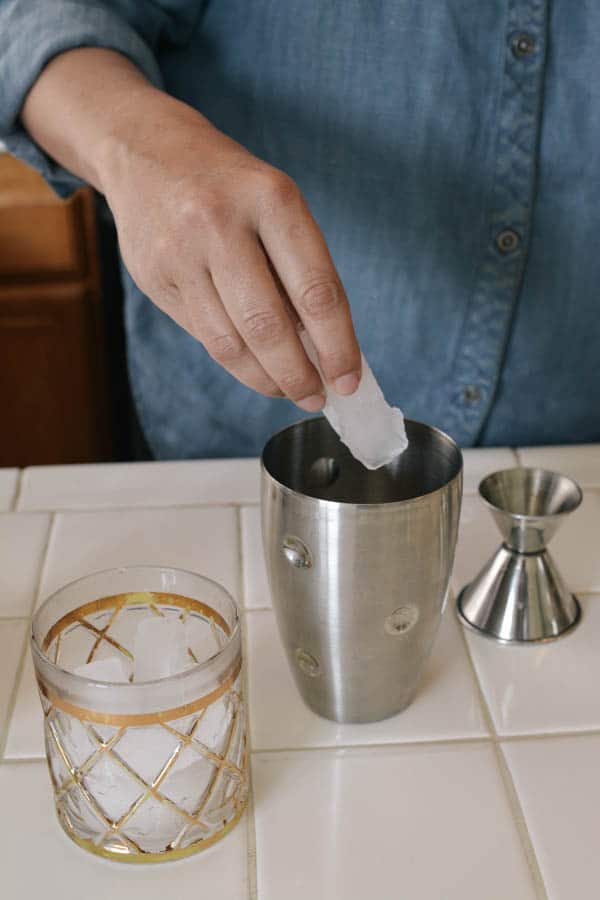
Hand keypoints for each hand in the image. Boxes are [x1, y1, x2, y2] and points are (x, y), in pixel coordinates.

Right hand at [98, 92, 361, 409]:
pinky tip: (254, 368)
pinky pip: (203, 337)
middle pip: (269, 326)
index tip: (348, 380)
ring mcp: (180, 253)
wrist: (146, 151)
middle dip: (298, 375)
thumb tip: (326, 350)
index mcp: (271, 199)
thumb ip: (299, 270)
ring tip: (287, 390)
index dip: (337, 346)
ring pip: (230, 343)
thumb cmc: (231, 187)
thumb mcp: (277, 205)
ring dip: (265, 379)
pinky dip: (235, 362)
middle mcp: (221, 223)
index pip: (316, 290)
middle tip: (315, 397)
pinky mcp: (153, 279)